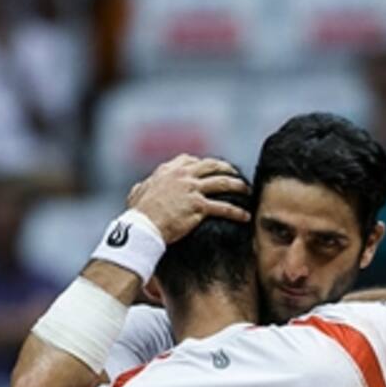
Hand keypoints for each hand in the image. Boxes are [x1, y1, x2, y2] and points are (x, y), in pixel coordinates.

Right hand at [127, 155, 249, 244]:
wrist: (142, 226)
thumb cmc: (138, 214)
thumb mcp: (137, 193)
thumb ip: (142, 187)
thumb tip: (139, 187)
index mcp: (168, 171)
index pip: (190, 160)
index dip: (203, 164)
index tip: (212, 169)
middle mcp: (183, 176)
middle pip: (212, 166)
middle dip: (227, 169)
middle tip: (237, 175)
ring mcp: (192, 189)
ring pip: (222, 183)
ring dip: (238, 186)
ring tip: (248, 192)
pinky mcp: (198, 206)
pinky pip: (224, 207)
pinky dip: (237, 212)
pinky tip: (245, 217)